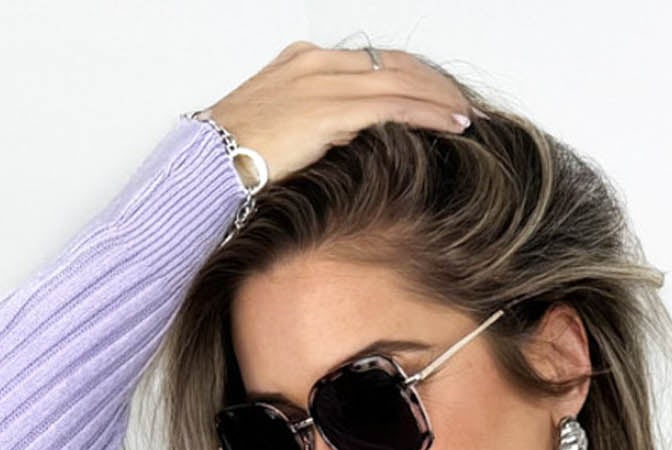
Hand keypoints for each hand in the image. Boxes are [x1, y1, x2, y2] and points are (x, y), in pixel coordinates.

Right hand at [205, 40, 474, 188]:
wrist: (207, 164)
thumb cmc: (231, 158)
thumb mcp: (275, 131)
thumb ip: (310, 125)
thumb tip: (340, 140)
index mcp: (301, 63)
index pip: (367, 62)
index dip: (405, 76)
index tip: (431, 93)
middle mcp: (316, 64)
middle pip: (390, 64)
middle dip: (430, 83)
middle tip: (458, 103)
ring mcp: (324, 84)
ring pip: (399, 81)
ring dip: (438, 98)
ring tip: (464, 116)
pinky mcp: (331, 111)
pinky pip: (394, 105)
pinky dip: (428, 113)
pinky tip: (452, 125)